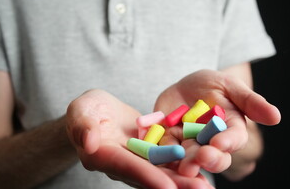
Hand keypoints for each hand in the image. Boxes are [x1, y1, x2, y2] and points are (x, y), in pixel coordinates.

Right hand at [66, 89, 214, 188]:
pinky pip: (166, 162)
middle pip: (150, 177)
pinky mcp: (148, 155)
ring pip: (162, 173)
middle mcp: (122, 165)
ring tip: (208, 186)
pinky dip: (183, 167)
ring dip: (184, 180)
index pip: (126, 167)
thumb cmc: (86, 109)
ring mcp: (137, 161)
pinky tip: (203, 172)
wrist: (98, 112)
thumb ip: (82, 125)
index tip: (168, 188)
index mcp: (103, 156)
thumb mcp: (81, 109)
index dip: (147, 177)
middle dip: (175, 184)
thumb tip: (88, 142)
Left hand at [154, 69, 280, 176]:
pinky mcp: (166, 139)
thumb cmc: (213, 85)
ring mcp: (186, 142)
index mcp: (229, 129)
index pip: (232, 139)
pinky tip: (156, 155)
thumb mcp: (230, 86)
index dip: (228, 142)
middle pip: (212, 155)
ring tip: (182, 166)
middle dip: (207, 158)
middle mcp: (209, 141)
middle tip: (201, 158)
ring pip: (187, 157)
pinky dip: (160, 153)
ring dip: (185, 163)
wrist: (185, 85)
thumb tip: (276, 117)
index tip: (221, 143)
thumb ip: (249, 101)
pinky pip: (162, 148)